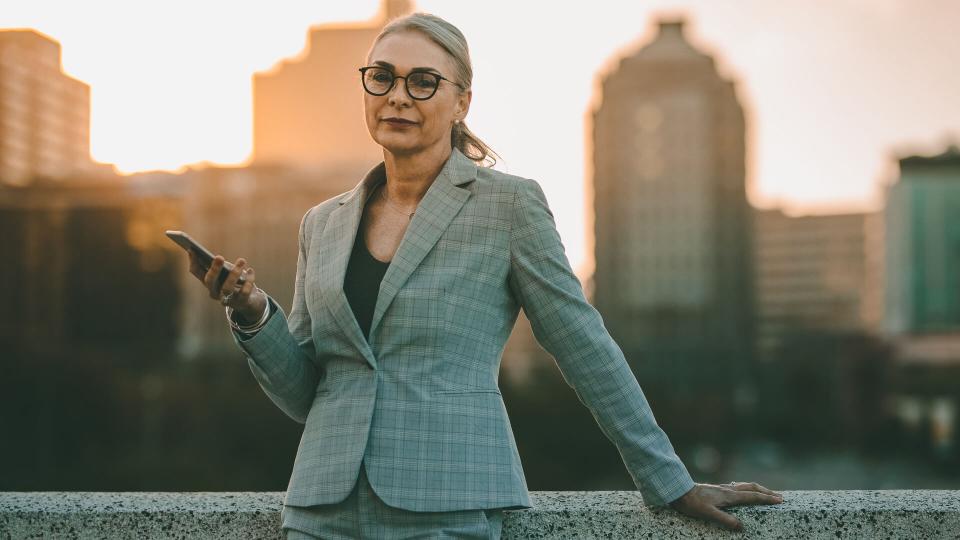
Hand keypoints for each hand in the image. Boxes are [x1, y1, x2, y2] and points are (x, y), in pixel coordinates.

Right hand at [189, 251, 266, 320]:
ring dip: (234, 273)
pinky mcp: (241, 302)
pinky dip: (248, 280)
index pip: (196, 272)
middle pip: (209, 281)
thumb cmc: (235, 281)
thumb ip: (220, 265)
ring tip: (242, 260)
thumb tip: (216, 257)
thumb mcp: (227, 271)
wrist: (249, 301)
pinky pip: (244, 292)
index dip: (193, 261)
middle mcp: (214, 292)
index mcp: (208, 282)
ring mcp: (227, 299)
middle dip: (214, 268)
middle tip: (219, 257)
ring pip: (227, 288)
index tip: (192, 249)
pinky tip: (250, 270)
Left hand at [668, 481, 782, 531]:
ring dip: (756, 489)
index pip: (752, 496)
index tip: (780, 500)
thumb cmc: (692, 503)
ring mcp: (722, 488)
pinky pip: (736, 487)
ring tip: (764, 492)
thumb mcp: (708, 514)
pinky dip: (745, 488)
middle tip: (778, 496)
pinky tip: (741, 491)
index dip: (766, 499)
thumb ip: (725, 520)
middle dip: (766, 492)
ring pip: (744, 486)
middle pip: (751, 488)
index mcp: (729, 495)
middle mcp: (728, 490)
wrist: (678, 491)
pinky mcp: (716, 489)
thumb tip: (742, 527)